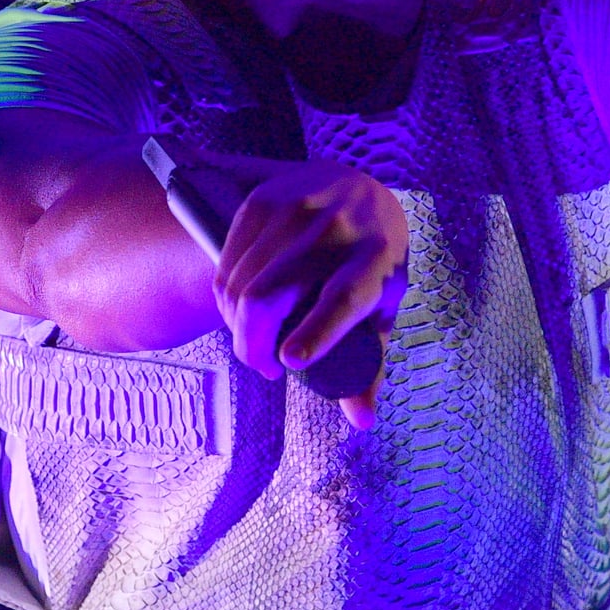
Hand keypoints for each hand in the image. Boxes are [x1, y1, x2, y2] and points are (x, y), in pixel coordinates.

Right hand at [211, 158, 408, 429]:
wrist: (361, 188)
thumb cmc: (375, 260)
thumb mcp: (384, 305)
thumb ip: (371, 362)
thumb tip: (360, 421)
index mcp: (376, 259)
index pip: (343, 298)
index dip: (316, 331)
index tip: (290, 360)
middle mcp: (336, 230)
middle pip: (271, 295)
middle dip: (252, 345)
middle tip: (264, 367)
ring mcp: (296, 210)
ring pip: (241, 285)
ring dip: (237, 326)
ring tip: (255, 339)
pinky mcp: (263, 200)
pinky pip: (227, 264)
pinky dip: (225, 297)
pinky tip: (241, 308)